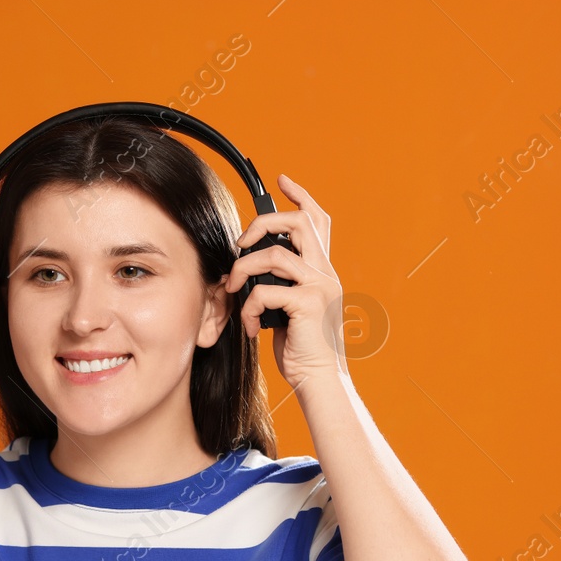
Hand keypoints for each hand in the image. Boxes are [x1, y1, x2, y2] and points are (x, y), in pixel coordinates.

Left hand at [226, 173, 345, 387]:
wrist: (319, 380)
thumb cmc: (300, 348)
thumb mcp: (288, 308)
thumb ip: (279, 282)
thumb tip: (249, 265)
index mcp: (322, 270)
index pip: (317, 220)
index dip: (300, 196)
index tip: (282, 180)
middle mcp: (325, 272)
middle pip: (297, 221)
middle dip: (261, 224)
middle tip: (240, 245)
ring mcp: (320, 286)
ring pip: (274, 254)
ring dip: (244, 271)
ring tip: (235, 291)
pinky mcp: (309, 304)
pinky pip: (267, 290)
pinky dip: (251, 307)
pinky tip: (252, 327)